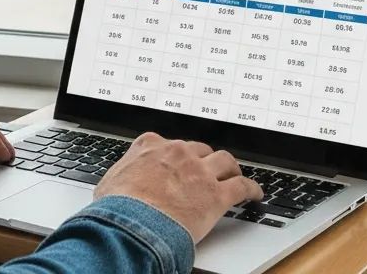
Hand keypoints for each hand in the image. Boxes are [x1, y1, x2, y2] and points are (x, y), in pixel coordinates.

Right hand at [94, 133, 261, 242]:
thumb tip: (117, 186)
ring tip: (235, 174)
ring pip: (224, 161)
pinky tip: (255, 194)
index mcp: (151, 145)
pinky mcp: (215, 194)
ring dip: (231, 168)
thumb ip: (123, 175)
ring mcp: (198, 171)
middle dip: (204, 159)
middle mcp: (177, 151)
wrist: (131, 223)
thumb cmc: (117, 206)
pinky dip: (252, 189)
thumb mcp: (112, 181)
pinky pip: (241, 186)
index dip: (178, 155)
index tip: (181, 161)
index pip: (170, 144)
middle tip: (209, 170)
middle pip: (199, 149)